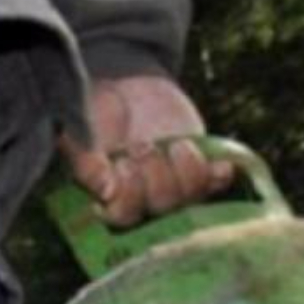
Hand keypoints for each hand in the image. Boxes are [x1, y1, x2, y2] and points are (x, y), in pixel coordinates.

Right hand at [59, 75, 236, 227]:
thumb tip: (107, 193)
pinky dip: (219, 175)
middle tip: (142, 145)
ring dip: (186, 170)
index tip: (121, 163)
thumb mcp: (82, 135)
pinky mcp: (199, 170)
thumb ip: (88, 165)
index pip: (122, 217)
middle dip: (156, 177)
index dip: (129, 196)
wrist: (126, 86)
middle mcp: (140, 200)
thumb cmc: (96, 115)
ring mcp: (173, 187)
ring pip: (189, 196)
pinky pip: (217, 184)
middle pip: (160, 208)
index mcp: (106, 199)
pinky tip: (220, 164)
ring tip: (175, 145)